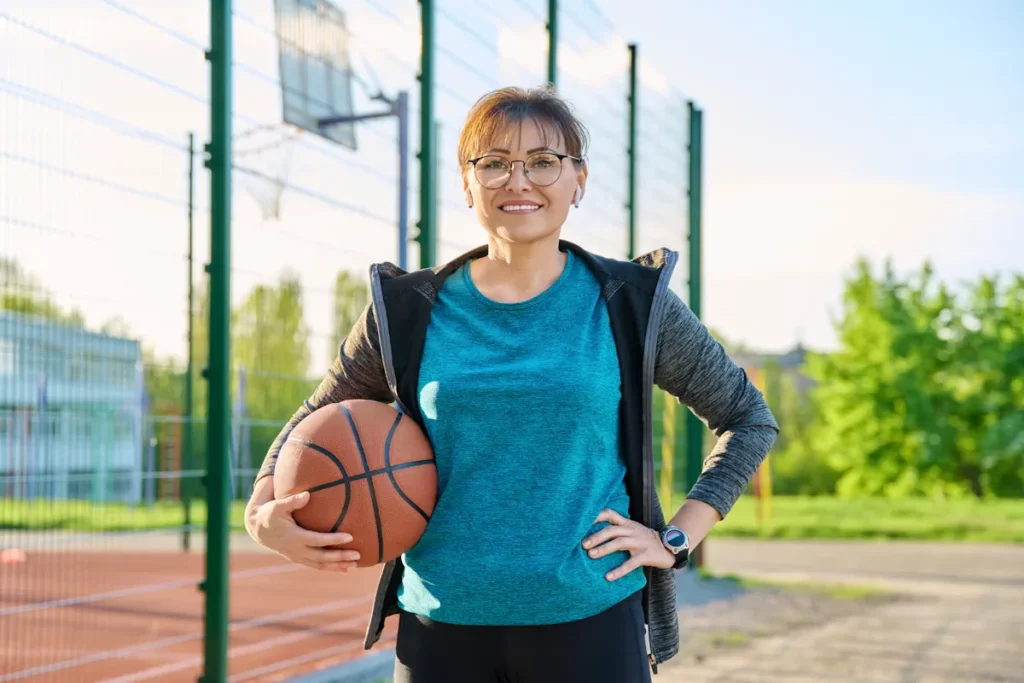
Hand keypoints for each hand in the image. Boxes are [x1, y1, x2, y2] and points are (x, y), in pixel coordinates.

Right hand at [245, 490, 360, 572]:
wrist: (258, 528)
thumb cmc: (270, 513)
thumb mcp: (277, 505)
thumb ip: (292, 501)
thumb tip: (307, 495)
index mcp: (294, 537)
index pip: (317, 540)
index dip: (333, 540)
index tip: (350, 537)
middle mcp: (296, 550)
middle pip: (322, 557)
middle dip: (340, 557)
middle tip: (358, 554)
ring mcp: (297, 556)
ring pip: (320, 564)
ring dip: (338, 565)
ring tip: (355, 564)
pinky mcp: (298, 558)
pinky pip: (316, 565)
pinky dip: (330, 568)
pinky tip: (344, 568)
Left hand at [582, 508, 674, 580]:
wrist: (669, 546)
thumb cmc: (644, 538)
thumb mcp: (632, 529)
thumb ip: (617, 528)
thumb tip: (593, 534)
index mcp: (627, 523)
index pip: (610, 514)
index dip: (596, 517)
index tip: (582, 523)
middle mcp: (632, 530)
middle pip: (611, 530)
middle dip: (596, 537)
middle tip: (583, 545)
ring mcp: (639, 542)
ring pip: (619, 543)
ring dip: (604, 549)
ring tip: (591, 555)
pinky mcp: (645, 555)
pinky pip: (630, 563)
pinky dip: (619, 570)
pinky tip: (609, 576)